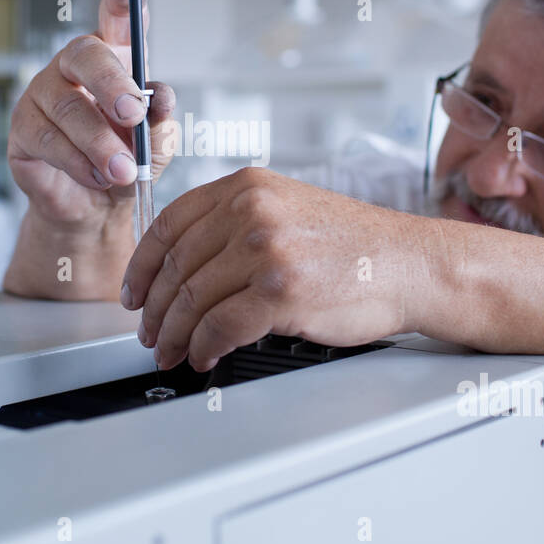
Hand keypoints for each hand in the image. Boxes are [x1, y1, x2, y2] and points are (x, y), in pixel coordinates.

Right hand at [7, 0, 175, 229]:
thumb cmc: (128, 162)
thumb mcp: (156, 143)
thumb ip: (160, 120)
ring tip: (124, 171)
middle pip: (86, 54)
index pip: (116, 16)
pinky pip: (47, 140)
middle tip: (132, 115)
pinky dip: (79, 163)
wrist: (97, 208)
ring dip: (101, 144)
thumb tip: (158, 98)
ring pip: (69, 108)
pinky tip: (97, 177)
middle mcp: (74, 68)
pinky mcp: (22, 128)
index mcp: (114, 59)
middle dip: (112, 85)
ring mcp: (43, 94)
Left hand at [120, 167, 428, 371]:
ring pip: (191, 300)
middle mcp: (251, 211)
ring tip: (173, 353)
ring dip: (174, 336)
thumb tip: (183, 265)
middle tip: (150, 334)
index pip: (169, 224)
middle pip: (176, 267)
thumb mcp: (288, 209)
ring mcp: (265, 250)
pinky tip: (204, 357)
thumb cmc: (354, 246)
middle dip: (155, 311)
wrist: (410, 265)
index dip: (142, 266)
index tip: (134, 292)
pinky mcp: (279, 291)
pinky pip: (218, 328)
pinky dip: (203, 348)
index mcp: (247, 187)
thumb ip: (236, 224)